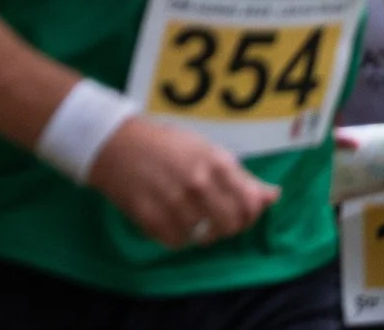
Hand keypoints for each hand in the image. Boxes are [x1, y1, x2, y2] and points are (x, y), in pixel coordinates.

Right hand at [85, 114, 278, 250]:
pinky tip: (168, 217)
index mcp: (215, 163)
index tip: (237, 211)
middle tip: (211, 216)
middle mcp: (198, 185)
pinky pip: (178, 242)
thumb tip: (273, 196)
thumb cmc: (162, 142)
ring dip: (199, 229)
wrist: (110, 143)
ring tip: (185, 213)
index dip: (248, 214)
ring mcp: (175, 204)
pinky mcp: (153, 220)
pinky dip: (176, 235)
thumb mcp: (203, 149)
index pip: (249, 206)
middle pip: (230, 226)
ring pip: (205, 237)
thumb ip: (239, 176)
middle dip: (225, 225)